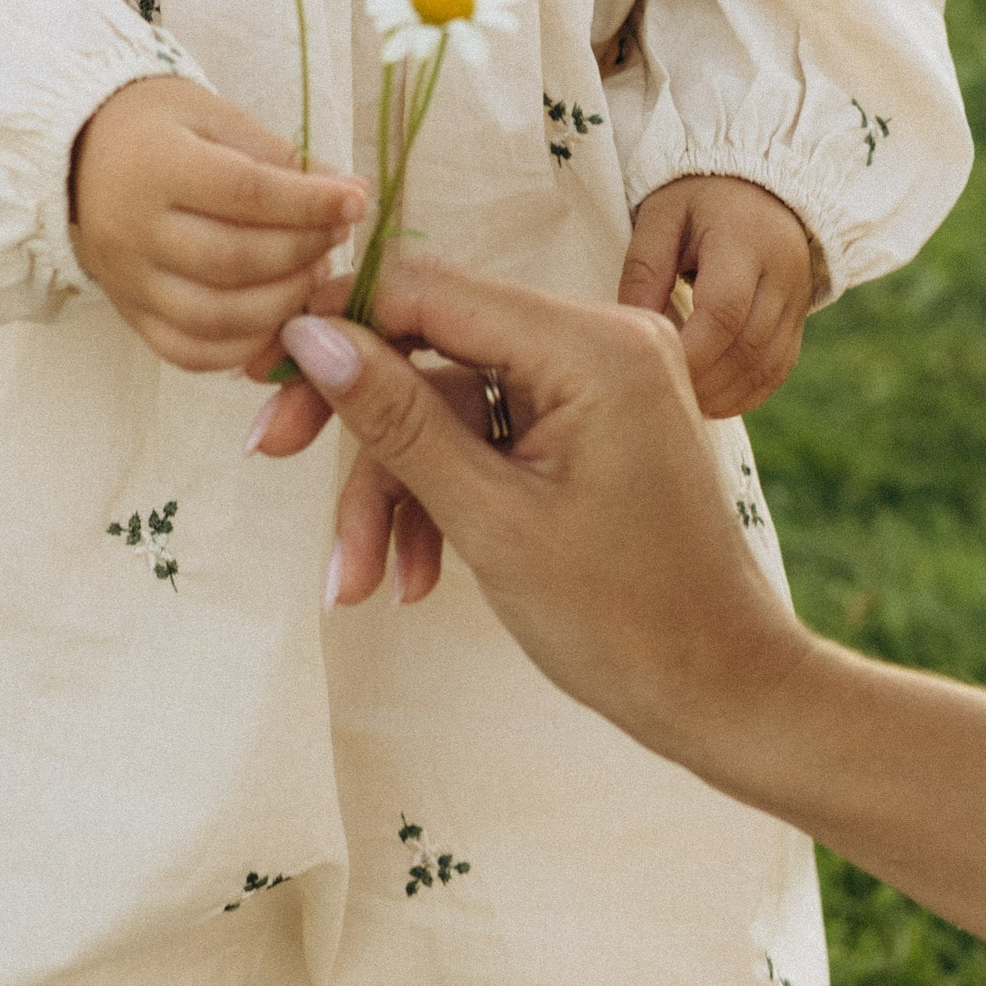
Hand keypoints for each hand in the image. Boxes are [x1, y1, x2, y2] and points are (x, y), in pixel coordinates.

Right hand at [70, 78, 364, 372]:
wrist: (81, 151)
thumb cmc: (160, 127)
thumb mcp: (216, 117)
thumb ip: (279, 156)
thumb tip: (348, 194)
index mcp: (155, 164)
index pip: (245, 193)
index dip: (309, 202)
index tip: (355, 200)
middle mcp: (132, 229)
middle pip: (234, 260)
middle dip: (302, 252)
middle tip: (336, 236)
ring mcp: (127, 280)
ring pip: (216, 317)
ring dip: (281, 303)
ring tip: (311, 274)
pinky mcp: (129, 315)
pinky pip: (190, 353)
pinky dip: (243, 346)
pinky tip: (275, 317)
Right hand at [275, 260, 809, 764]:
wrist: (725, 694)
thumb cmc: (625, 621)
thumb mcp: (490, 520)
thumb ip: (395, 417)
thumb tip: (307, 332)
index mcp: (592, 344)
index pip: (429, 291)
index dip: (335, 320)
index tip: (260, 364)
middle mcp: (600, 338)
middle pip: (432, 350)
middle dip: (360, 427)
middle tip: (269, 455)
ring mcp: (598, 380)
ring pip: (449, 406)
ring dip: (397, 490)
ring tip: (358, 581)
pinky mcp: (590, 421)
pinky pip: (489, 435)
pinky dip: (445, 498)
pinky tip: (416, 575)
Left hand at [619, 174, 813, 414]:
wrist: (761, 182)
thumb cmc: (699, 196)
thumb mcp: (662, 216)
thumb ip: (645, 269)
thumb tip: (632, 330)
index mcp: (745, 239)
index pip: (724, 310)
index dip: (691, 350)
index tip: (655, 367)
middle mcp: (782, 272)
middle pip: (749, 345)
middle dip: (705, 379)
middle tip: (662, 394)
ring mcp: (798, 298)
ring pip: (769, 364)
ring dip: (726, 393)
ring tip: (684, 403)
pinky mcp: (800, 317)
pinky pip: (779, 367)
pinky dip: (748, 392)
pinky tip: (714, 400)